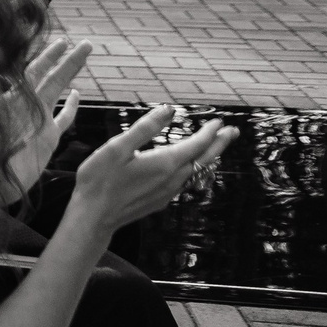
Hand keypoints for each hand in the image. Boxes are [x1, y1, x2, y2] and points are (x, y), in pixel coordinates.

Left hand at [0, 35, 91, 201]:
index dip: (43, 57)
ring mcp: (39, 122)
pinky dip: (72, 108)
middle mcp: (26, 107)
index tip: (57, 42)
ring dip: (70, 73)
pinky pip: (64, 119)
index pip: (30, 71)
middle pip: (48, 75)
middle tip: (80, 42)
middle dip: (62, 58)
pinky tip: (77, 95)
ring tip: (84, 56)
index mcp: (10, 100)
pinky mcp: (49, 140)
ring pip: (59, 91)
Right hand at [68, 105, 234, 234]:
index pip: (196, 145)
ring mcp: (168, 192)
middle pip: (203, 159)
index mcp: (164, 163)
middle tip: (232, 132)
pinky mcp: (160, 201)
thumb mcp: (117, 147)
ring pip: (197, 172)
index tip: (219, 121)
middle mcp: (172, 179)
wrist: (94, 216)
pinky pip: (187, 183)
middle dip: (219, 144)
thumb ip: (145, 128)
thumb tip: (169, 110)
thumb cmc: (100, 179)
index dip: (209, 132)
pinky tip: (191, 170)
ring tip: (216, 149)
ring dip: (209, 158)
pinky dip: (196, 171)